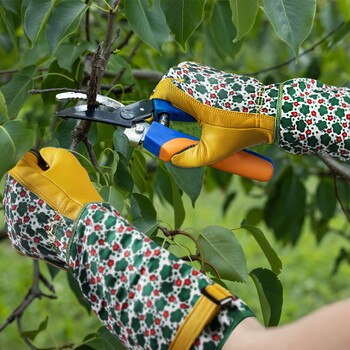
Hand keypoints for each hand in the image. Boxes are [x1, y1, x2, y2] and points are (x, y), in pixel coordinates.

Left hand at [3, 147, 101, 267]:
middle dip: (39, 183)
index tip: (58, 173)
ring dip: (38, 202)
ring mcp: (12, 224)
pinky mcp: (20, 242)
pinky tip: (54, 221)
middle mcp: (8, 201)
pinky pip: (27, 226)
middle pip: (23, 185)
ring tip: (59, 206)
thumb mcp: (67, 161)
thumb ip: (50, 152)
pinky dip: (39, 221)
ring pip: (25, 205)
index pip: (26, 161)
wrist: (86, 228)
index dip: (44, 164)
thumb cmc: (76, 191)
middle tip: (60, 190)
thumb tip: (42, 156)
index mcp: (17, 178)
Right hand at [151, 61, 275, 167]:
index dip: (156, 107)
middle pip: (169, 84)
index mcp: (193, 94)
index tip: (160, 121)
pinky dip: (189, 92)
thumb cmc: (242, 130)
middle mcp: (198, 78)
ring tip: (183, 116)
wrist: (270, 113)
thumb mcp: (213, 150)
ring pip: (181, 79)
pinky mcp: (217, 75)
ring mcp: (208, 74)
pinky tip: (198, 109)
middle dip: (165, 102)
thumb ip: (188, 158)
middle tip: (169, 119)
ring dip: (177, 97)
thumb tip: (173, 159)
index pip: (162, 91)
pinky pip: (194, 79)